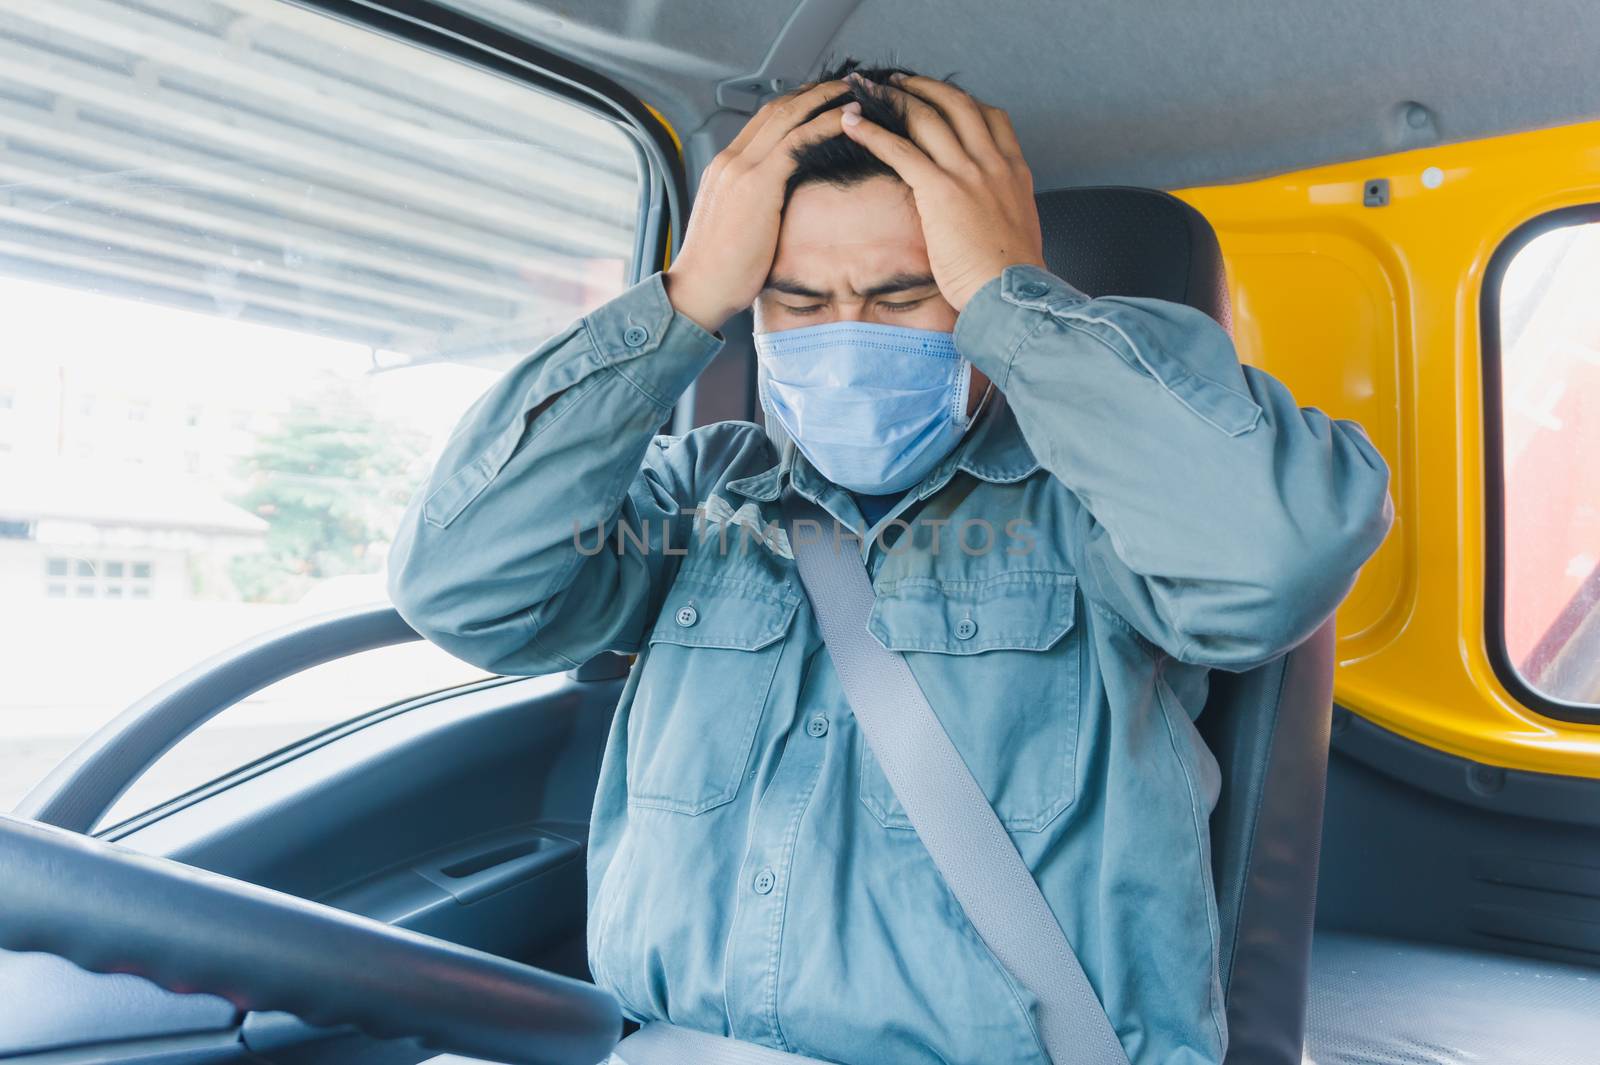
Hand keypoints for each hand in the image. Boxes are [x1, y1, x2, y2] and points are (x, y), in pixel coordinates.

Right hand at [663, 80, 852, 334]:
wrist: (699, 291)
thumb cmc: (720, 273)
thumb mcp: (736, 230)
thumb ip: (753, 211)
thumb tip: (778, 216)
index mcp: (723, 170)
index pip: (761, 123)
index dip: (793, 107)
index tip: (818, 102)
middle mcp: (730, 161)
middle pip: (775, 109)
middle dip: (811, 92)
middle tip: (843, 86)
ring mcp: (741, 168)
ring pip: (788, 116)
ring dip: (823, 99)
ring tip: (852, 93)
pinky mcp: (758, 183)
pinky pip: (798, 141)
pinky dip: (825, 125)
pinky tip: (848, 120)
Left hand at [837, 72, 1044, 312]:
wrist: (1010, 294)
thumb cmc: (1008, 277)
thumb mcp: (1016, 231)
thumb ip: (999, 210)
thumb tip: (984, 217)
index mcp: (1014, 171)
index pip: (992, 117)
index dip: (962, 102)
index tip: (941, 98)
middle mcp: (993, 163)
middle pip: (957, 104)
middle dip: (924, 87)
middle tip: (898, 81)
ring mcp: (968, 172)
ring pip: (927, 117)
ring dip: (894, 98)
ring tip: (869, 90)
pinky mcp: (941, 189)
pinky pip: (901, 149)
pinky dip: (873, 132)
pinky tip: (853, 123)